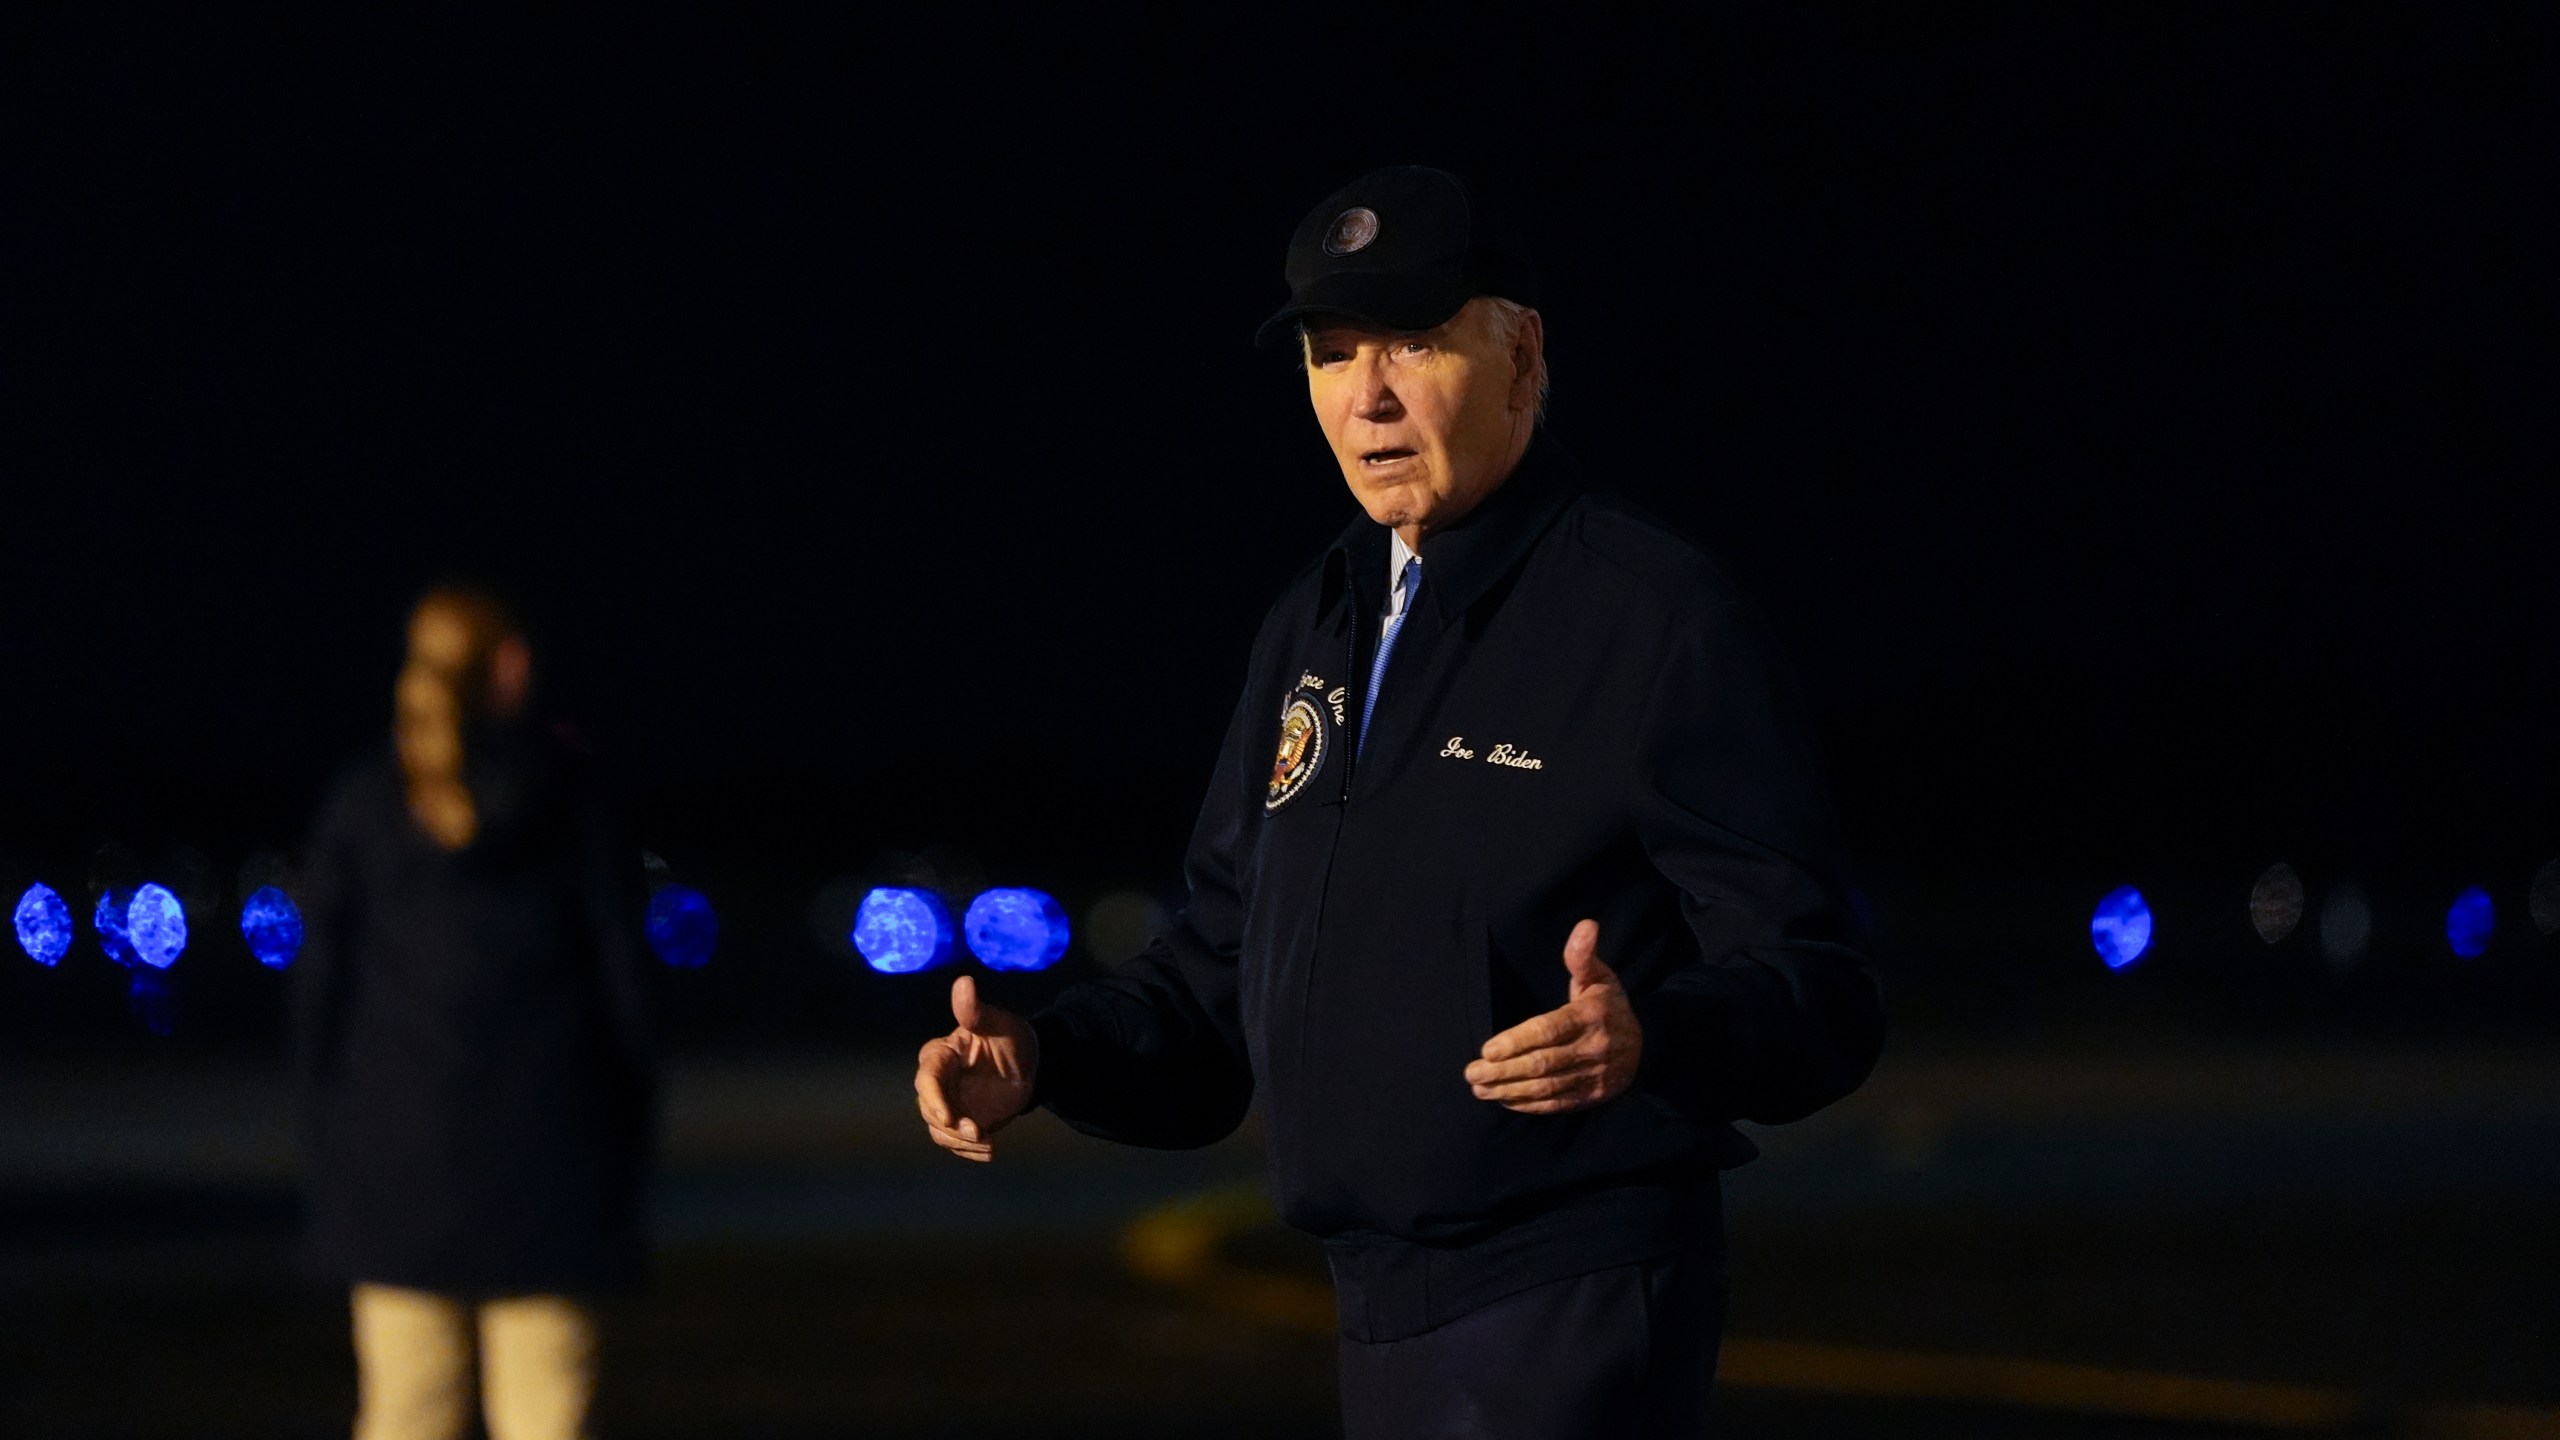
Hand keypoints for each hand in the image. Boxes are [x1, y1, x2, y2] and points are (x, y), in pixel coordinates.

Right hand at [914, 975, 1038, 1160]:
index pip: (927, 1078)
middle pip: (928, 1109)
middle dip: (949, 1126)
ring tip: (988, 1143)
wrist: (1030, 1064)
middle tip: (977, 1132)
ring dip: (960, 1142)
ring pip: (939, 1131)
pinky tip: (990, 1152)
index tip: (948, 1117)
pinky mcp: (960, 1122)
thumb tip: (964, 983)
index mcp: (941, 1055)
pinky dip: (970, 1151)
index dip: (933, 1099)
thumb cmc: (1011, 1038)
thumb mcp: (999, 1024)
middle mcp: (938, 1082)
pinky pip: (956, 1142)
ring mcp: (948, 1104)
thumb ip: (976, 1011)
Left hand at [1463, 919, 1642, 1114]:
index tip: (1487, 1049)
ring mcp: (1594, 1076)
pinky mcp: (1592, 1097)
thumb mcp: (1599, 977)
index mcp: (1591, 1016)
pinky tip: (1503, 1099)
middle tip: (1471, 1073)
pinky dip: (1528, 1104)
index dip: (1517, 1041)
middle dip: (1504, 1071)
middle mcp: (1593, 1048)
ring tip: (1479, 1088)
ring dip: (1509, 1090)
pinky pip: (1557, 1104)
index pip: (1550, 1031)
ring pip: (1547, 1088)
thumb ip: (1583, 956)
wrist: (1648, 1047)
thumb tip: (1585, 925)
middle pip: (1543, 1064)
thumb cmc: (1609, 1006)